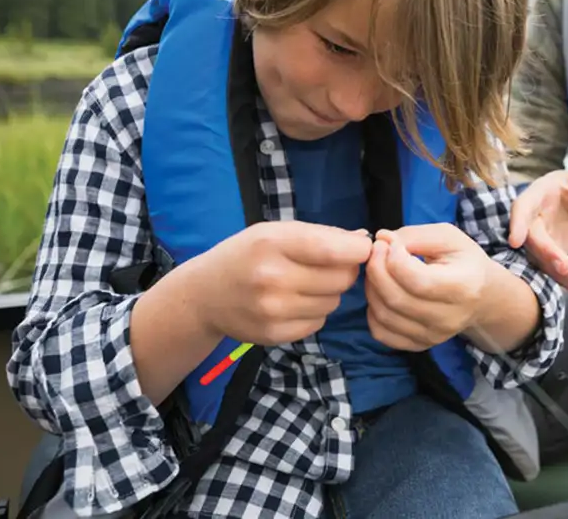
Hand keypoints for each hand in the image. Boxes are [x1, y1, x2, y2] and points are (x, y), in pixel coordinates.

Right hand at [192, 220, 370, 345]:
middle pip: (341, 278)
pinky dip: (315, 312)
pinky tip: (295, 302)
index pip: (333, 250)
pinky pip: (319, 322)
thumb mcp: (275, 232)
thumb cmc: (247, 254)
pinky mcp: (274, 335)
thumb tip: (363, 241)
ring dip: (329, 293)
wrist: (204, 294)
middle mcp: (272, 278)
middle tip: (328, 266)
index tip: (362, 248)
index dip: (358, 250)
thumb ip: (321, 235)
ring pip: (333, 302)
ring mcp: (272, 310)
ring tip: (305, 284)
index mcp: (273, 243)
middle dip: (345, 271)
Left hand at [365, 225, 491, 351]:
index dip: (393, 259)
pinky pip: (382, 333)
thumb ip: (415, 235)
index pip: (418, 281)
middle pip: (397, 299)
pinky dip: (372, 311)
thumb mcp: (449, 237)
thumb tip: (381, 239)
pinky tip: (381, 292)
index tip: (388, 243)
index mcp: (463, 287)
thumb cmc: (464, 262)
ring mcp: (434, 336)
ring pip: (385, 316)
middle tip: (376, 251)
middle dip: (376, 270)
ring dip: (372, 287)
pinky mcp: (420, 345)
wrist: (483, 297)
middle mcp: (449, 318)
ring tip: (378, 268)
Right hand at [508, 169, 567, 293]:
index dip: (517, 224)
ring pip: (544, 263)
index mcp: (536, 196)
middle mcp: (532, 222)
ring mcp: (539, 243)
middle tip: (565, 267)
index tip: (515, 241)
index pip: (522, 208)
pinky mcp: (549, 258)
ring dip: (563, 275)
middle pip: (533, 241)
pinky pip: (556, 272)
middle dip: (547, 255)